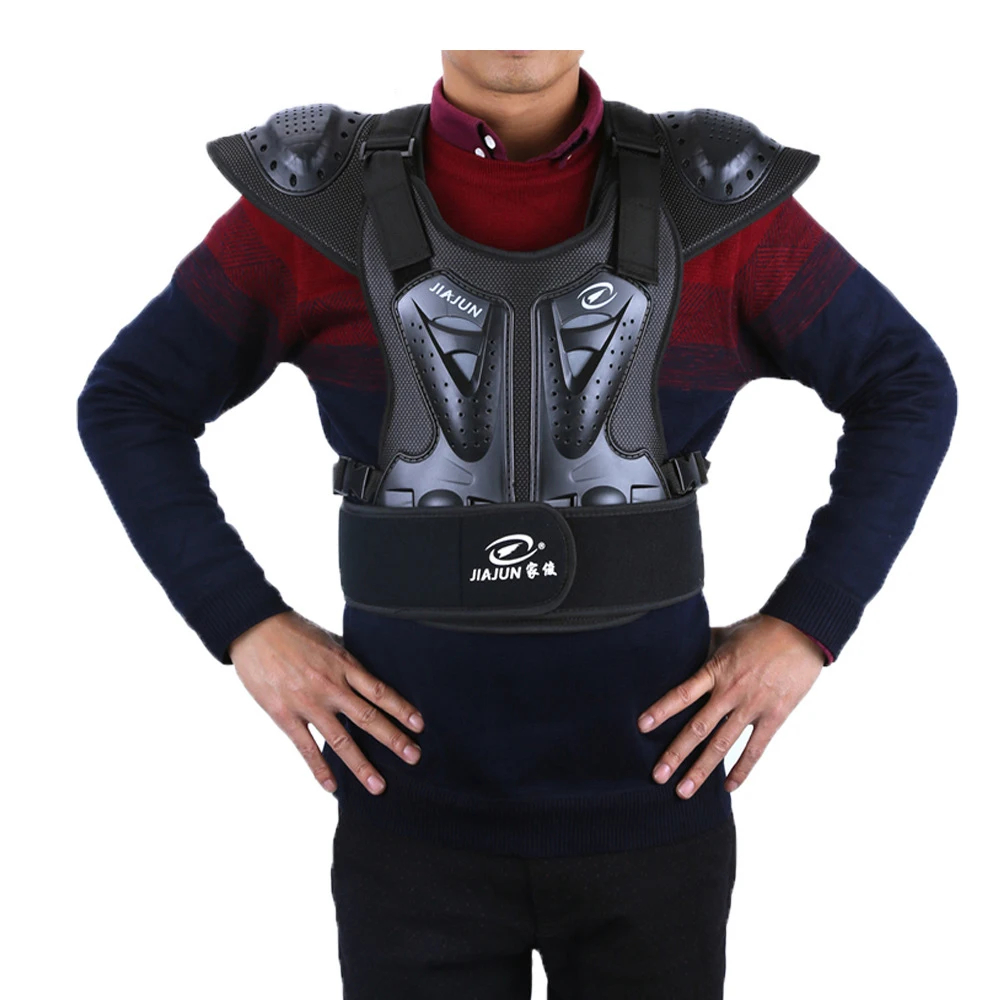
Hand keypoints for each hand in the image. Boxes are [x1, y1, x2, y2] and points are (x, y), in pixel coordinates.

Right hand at [228, 610, 423, 795]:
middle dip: (393, 739)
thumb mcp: (329, 640)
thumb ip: (347, 662)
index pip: (379, 691)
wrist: (254, 629)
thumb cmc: (293, 632)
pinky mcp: (284, 715)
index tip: (419, 725)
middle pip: (368, 717)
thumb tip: (367, 677)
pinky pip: (306, 747)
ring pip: (341, 739)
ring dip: (361, 765)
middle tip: (414, 758)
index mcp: (343, 665)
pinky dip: (320, 768)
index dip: (401, 708)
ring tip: (379, 786)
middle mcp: (330, 686)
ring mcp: (308, 703)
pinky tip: (332, 787)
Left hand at [637, 613, 824, 797]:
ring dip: (701, 770)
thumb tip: (679, 646)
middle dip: (676, 753)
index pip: (682, 694)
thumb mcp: (725, 635)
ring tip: (683, 792)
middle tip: (657, 775)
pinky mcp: (774, 716)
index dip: (662, 710)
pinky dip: (742, 770)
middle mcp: (731, 692)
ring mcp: (752, 706)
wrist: (801, 632)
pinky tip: (727, 787)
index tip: (642, 727)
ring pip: (722, 744)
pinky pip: (755, 749)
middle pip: (698, 728)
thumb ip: (702, 647)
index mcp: (716, 670)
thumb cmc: (760, 630)